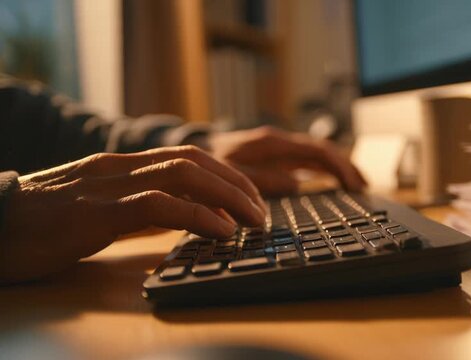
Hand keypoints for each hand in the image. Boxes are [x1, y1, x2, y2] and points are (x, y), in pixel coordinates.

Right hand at [0, 145, 264, 282]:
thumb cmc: (42, 224)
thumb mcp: (98, 209)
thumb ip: (138, 207)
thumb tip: (186, 219)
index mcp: (121, 166)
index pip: (187, 157)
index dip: (226, 175)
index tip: (251, 198)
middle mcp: (119, 168)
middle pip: (194, 161)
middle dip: (237, 184)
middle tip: (263, 211)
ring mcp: (107, 186)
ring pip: (183, 175)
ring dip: (227, 197)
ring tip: (254, 220)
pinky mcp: (96, 213)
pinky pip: (158, 206)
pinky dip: (197, 215)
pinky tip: (221, 231)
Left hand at [211, 126, 366, 194]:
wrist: (194, 151)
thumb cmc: (209, 162)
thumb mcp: (231, 174)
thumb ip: (262, 180)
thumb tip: (296, 185)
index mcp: (272, 143)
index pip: (317, 151)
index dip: (339, 166)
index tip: (353, 184)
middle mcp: (279, 143)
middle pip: (322, 151)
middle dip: (345, 167)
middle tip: (364, 187)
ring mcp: (279, 150)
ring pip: (317, 155)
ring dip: (337, 168)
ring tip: (357, 185)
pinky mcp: (276, 158)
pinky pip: (306, 162)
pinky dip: (323, 171)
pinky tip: (333, 182)